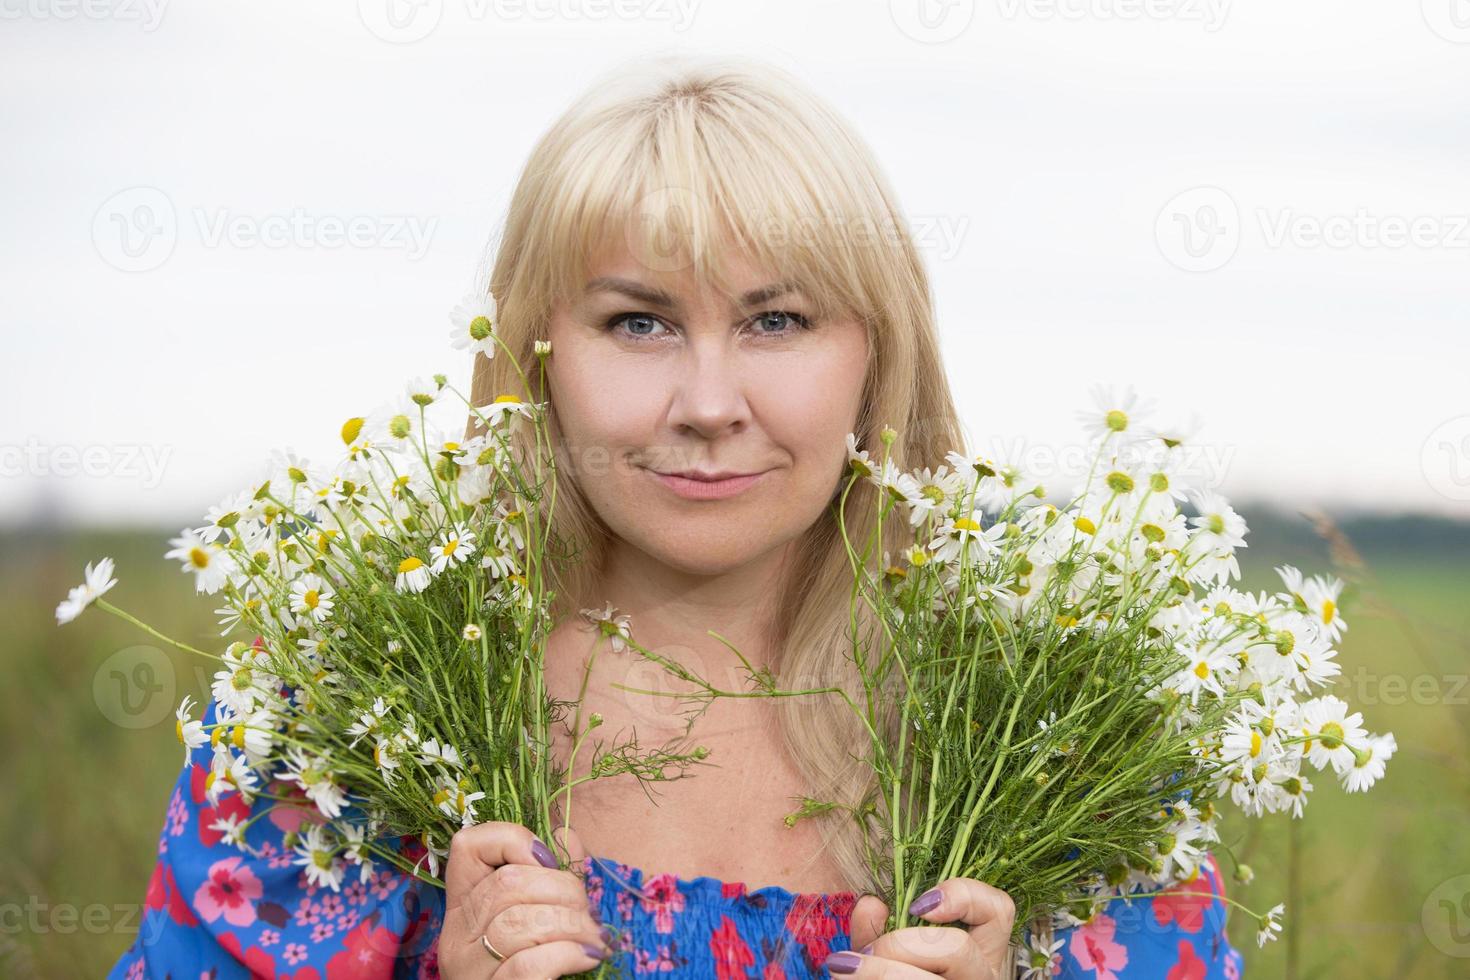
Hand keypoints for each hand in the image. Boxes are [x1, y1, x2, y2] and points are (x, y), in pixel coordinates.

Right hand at [438, 822, 614, 978]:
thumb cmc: (537, 969)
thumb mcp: (537, 919)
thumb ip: (550, 876)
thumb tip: (565, 836)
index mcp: (464, 908)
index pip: (467, 845)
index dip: (513, 839)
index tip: (549, 861)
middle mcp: (457, 938)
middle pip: (507, 883)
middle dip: (562, 888)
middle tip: (587, 912)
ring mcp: (471, 971)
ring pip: (519, 922)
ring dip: (572, 923)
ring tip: (594, 938)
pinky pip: (529, 964)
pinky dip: (567, 953)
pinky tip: (588, 957)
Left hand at [831, 878, 1015, 978]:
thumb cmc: (894, 977)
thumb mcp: (887, 952)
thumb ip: (878, 929)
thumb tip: (872, 904)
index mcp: (980, 952)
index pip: (999, 909)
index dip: (964, 895)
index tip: (918, 905)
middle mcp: (982, 977)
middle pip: (958, 947)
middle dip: (900, 944)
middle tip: (866, 952)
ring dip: (881, 972)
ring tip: (845, 968)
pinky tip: (848, 979)